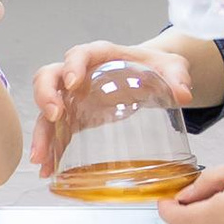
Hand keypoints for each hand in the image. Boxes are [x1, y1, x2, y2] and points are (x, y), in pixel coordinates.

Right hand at [28, 36, 190, 170]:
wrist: (148, 75)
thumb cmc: (154, 66)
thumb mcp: (171, 66)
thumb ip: (177, 76)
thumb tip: (183, 94)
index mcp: (100, 56)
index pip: (79, 54)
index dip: (72, 66)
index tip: (73, 82)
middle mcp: (79, 74)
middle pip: (49, 77)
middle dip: (46, 96)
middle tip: (53, 115)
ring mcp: (72, 96)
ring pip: (45, 108)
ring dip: (41, 131)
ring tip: (41, 156)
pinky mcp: (73, 116)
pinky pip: (54, 130)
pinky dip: (50, 149)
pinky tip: (47, 169)